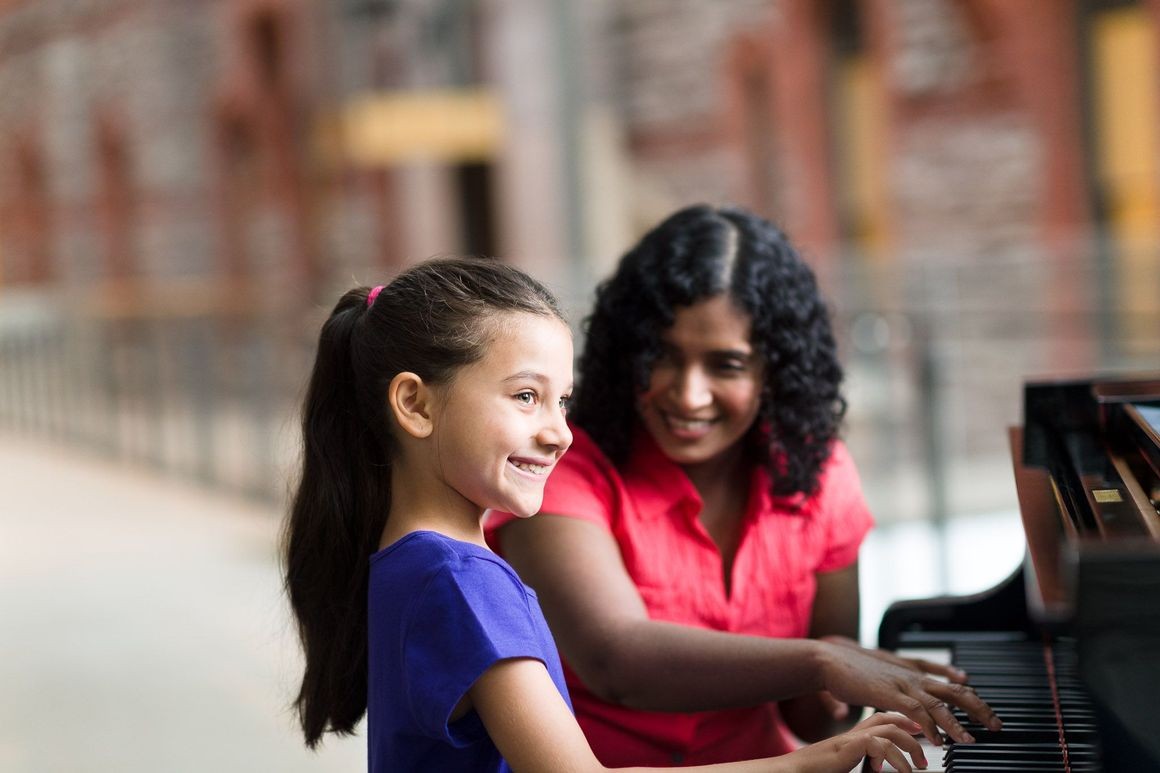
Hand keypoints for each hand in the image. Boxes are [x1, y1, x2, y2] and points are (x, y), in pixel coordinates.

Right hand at [778, 713, 927, 772]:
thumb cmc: (812, 772)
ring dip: (909, 745)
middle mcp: (851, 736)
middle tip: (927, 744)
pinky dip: (894, 758)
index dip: (901, 723)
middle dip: (911, 727)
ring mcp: (849, 740)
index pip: (879, 721)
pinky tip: (899, 771)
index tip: (917, 732)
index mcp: (850, 740)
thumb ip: (863, 767)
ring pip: (888, 729)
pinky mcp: (847, 748)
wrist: (790, 772)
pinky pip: (879, 744)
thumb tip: (879, 771)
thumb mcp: (844, 768)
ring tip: (917, 766)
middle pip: (886, 719)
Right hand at [816, 636, 1001, 745]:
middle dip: (978, 707)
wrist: (826, 658)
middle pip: (954, 689)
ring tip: (971, 740)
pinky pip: (918, 711)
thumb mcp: (866, 675)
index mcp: (906, 669)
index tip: (975, 691)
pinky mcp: (890, 694)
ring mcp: (903, 683)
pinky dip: (931, 726)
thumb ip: (874, 687)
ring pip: (941, 703)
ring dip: (959, 723)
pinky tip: (940, 740)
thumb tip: (865, 705)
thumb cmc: (841, 669)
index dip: (961, 684)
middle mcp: (910, 675)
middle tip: (995, 723)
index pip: (942, 676)